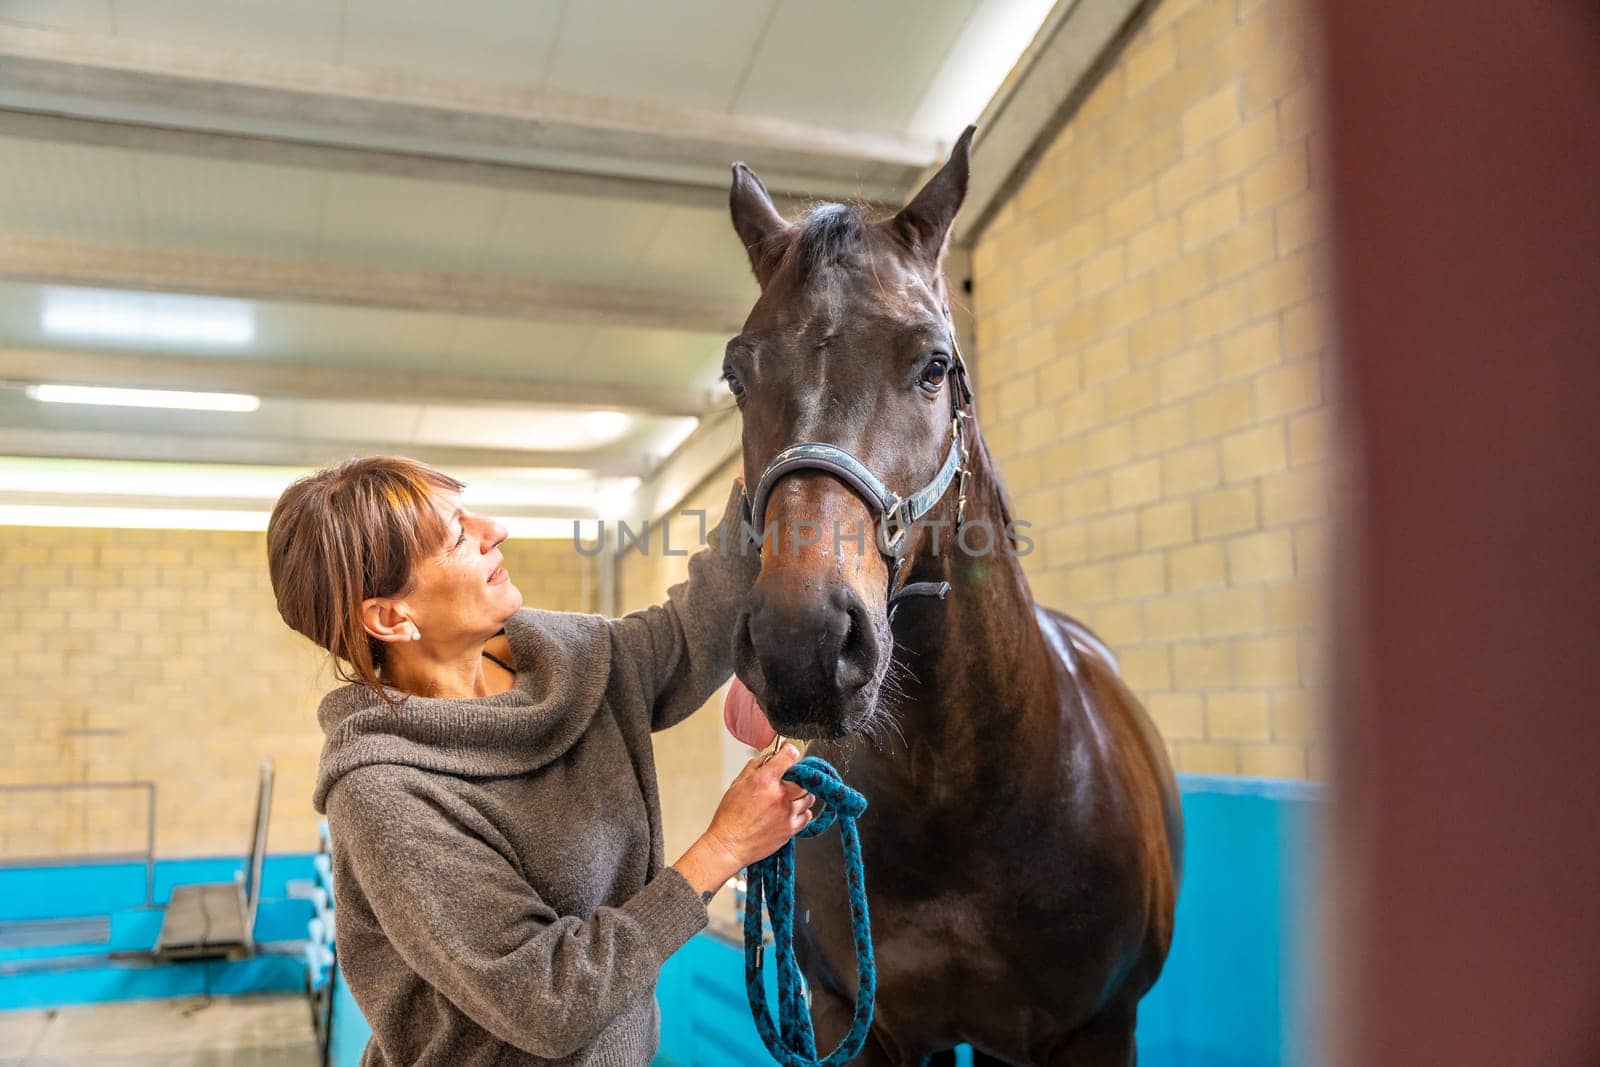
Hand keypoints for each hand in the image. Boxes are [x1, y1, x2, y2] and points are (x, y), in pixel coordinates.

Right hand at [671, 743, 814, 894]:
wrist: (729, 845)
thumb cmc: (729, 818)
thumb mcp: (737, 785)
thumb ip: (754, 767)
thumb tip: (768, 758)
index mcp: (765, 781)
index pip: (790, 756)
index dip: (790, 751)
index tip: (789, 752)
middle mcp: (780, 795)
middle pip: (804, 777)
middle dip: (797, 775)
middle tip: (788, 778)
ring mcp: (787, 813)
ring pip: (808, 796)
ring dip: (801, 793)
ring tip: (789, 795)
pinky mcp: (791, 829)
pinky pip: (807, 815)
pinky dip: (802, 811)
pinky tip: (791, 810)